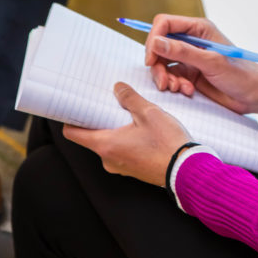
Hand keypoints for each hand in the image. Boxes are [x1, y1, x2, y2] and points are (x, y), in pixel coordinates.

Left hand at [63, 82, 190, 186]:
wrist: (186, 169)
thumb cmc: (166, 143)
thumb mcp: (148, 113)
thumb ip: (129, 98)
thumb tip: (118, 88)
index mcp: (106, 145)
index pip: (73, 133)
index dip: (71, 118)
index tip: (76, 106)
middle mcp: (108, 159)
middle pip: (92, 136)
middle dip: (100, 119)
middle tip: (110, 103)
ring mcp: (120, 167)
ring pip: (108, 143)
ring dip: (115, 129)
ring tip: (130, 114)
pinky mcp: (132, 169)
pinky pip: (121, 151)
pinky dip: (125, 139)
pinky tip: (141, 129)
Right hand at [145, 13, 257, 115]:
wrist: (253, 95)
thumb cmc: (240, 74)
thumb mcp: (210, 62)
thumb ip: (182, 52)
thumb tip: (156, 42)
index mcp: (198, 28)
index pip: (165, 23)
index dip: (154, 39)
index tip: (151, 60)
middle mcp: (192, 40)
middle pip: (159, 45)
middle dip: (158, 64)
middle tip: (164, 83)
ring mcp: (190, 57)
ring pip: (162, 62)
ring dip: (166, 77)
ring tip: (179, 89)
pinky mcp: (189, 73)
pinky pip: (171, 76)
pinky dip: (175, 85)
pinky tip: (188, 91)